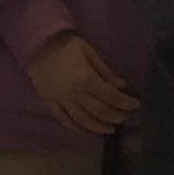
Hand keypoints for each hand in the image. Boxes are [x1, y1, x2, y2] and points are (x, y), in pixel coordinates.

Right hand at [21, 32, 137, 137]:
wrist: (38, 44)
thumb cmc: (66, 45)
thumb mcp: (89, 52)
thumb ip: (105, 72)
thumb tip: (121, 87)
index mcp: (85, 78)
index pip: (110, 96)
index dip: (125, 102)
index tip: (136, 104)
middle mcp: (74, 93)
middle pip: (99, 111)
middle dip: (116, 116)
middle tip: (125, 117)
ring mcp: (61, 100)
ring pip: (83, 120)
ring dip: (99, 127)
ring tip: (110, 129)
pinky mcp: (50, 103)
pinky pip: (64, 120)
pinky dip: (77, 128)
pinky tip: (87, 131)